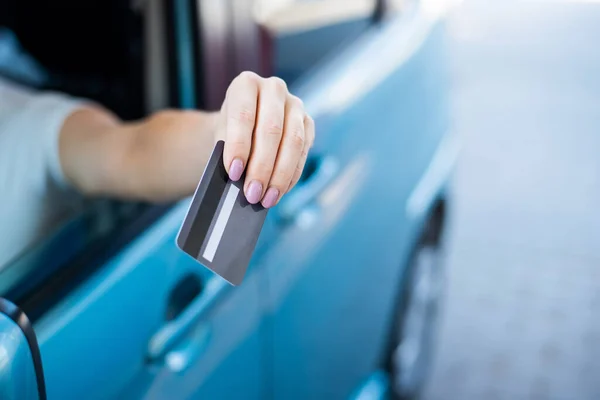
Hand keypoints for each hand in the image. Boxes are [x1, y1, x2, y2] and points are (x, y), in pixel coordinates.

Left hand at [217, 71, 314, 207]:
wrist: (242, 126)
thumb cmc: (228, 132)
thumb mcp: (220, 136)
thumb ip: (228, 153)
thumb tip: (241, 181)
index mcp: (245, 84)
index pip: (244, 115)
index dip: (239, 145)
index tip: (234, 173)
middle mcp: (274, 89)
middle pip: (271, 130)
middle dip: (262, 166)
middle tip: (252, 194)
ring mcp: (295, 105)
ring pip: (293, 142)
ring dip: (280, 175)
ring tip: (267, 199)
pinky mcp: (308, 123)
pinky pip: (303, 152)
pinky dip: (291, 176)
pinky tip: (279, 192)